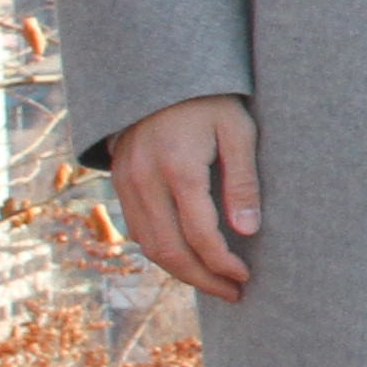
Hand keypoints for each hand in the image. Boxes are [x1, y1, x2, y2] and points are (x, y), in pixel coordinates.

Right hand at [107, 95, 261, 300]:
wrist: (159, 73)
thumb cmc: (210, 100)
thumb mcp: (238, 132)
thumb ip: (243, 182)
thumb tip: (247, 232)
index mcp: (178, 169)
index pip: (200, 235)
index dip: (223, 264)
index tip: (245, 277)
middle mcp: (145, 181)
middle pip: (169, 250)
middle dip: (202, 279)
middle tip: (232, 293)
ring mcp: (126, 182)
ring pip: (148, 245)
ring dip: (180, 270)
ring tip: (213, 281)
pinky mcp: (119, 181)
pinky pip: (137, 228)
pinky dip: (161, 250)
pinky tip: (187, 256)